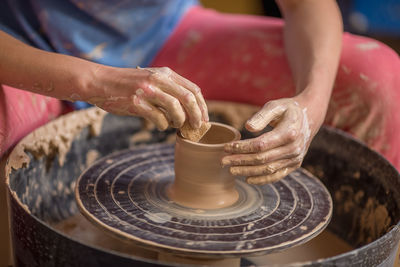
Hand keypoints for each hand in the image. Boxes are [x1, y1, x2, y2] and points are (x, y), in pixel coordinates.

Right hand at [82, 66, 208, 129]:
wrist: (100, 82)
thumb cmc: (128, 84)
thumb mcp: (151, 78)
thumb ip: (169, 89)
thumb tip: (188, 112)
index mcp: (165, 73)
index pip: (193, 90)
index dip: (202, 107)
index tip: (204, 120)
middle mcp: (158, 79)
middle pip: (189, 99)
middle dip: (197, 116)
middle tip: (197, 128)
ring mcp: (147, 90)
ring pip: (176, 109)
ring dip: (180, 121)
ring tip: (176, 126)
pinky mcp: (136, 102)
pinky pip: (158, 118)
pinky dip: (163, 125)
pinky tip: (160, 125)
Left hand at [222, 98, 312, 184]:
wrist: (309, 117)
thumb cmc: (288, 109)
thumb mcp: (275, 105)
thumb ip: (262, 116)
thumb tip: (248, 127)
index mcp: (289, 133)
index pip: (260, 144)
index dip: (242, 148)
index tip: (226, 147)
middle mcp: (294, 148)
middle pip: (262, 159)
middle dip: (240, 161)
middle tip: (223, 161)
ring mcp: (295, 158)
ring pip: (268, 169)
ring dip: (247, 171)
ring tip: (231, 170)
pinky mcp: (295, 164)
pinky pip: (277, 175)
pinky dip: (262, 179)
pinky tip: (247, 178)